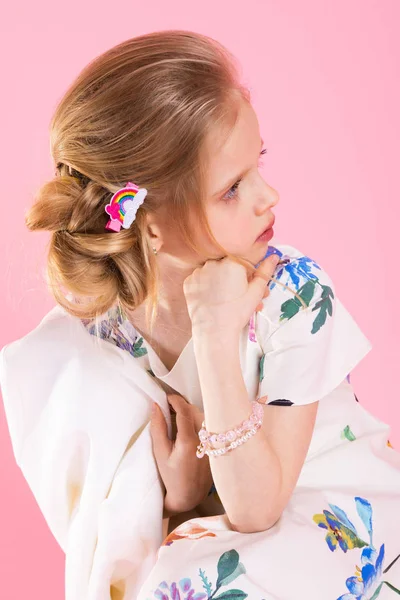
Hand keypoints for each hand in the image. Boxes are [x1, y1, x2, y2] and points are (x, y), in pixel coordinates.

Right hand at [150, 393, 212, 516]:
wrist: (189, 496)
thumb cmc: (171, 477)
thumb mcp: (160, 453)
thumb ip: (158, 428)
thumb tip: (155, 406)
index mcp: (189, 441)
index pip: (185, 411)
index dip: (175, 400)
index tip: (166, 397)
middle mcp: (205, 440)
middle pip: (196, 411)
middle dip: (182, 406)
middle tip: (168, 408)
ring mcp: (214, 443)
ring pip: (204, 417)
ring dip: (191, 413)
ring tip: (177, 418)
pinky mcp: (218, 446)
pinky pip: (210, 426)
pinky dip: (199, 422)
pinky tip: (189, 428)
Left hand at [182, 253, 279, 334]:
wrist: (214, 331)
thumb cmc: (237, 312)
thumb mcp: (256, 292)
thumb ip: (265, 271)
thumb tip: (274, 256)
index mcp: (231, 262)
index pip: (244, 260)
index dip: (249, 273)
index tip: (250, 284)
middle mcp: (213, 262)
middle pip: (228, 266)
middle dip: (236, 277)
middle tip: (241, 295)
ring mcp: (198, 272)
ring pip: (214, 271)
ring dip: (221, 280)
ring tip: (227, 298)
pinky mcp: (188, 282)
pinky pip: (201, 279)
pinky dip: (207, 285)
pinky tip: (213, 297)